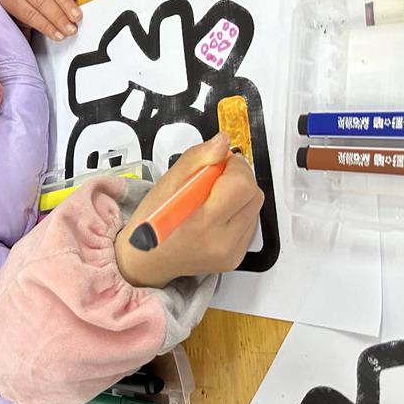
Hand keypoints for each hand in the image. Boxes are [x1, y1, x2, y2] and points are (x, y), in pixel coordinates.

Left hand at [0, 0, 81, 40]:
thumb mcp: (9, 4)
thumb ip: (23, 19)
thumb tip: (42, 35)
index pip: (29, 13)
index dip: (46, 25)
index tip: (59, 35)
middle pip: (41, 1)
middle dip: (59, 17)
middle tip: (71, 28)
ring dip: (66, 3)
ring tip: (76, 16)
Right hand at [114, 132, 264, 287]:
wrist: (147, 260)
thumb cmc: (152, 223)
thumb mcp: (167, 184)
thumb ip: (197, 158)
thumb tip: (222, 143)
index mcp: (201, 222)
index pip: (241, 184)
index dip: (234, 166)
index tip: (219, 163)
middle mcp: (221, 242)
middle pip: (254, 194)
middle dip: (238, 178)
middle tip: (213, 179)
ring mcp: (231, 252)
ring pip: (255, 208)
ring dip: (239, 195)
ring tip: (212, 199)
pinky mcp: (236, 257)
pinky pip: (251, 224)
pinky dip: (238, 212)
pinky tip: (216, 214)